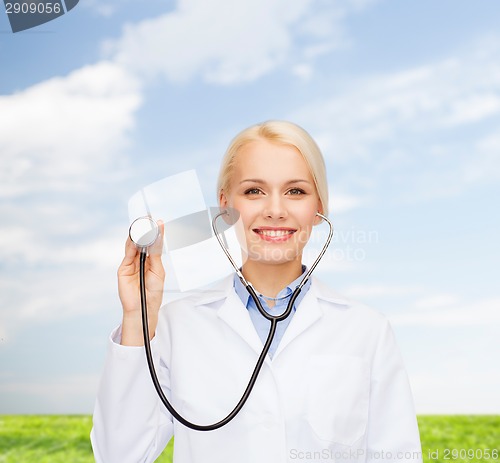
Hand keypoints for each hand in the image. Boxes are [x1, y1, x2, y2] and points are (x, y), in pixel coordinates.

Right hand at [118, 220, 164, 344]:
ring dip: (138, 234)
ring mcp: (130, 263)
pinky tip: (138, 237)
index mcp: (150, 260)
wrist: (144, 308)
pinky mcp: (123, 268)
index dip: (155, 232)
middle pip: (142, 241)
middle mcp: (140, 259)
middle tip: (150, 218)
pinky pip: (128, 253)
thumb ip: (155, 255)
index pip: (152, 242)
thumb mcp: (158, 271)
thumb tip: (156, 237)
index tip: (159, 221)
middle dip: (145, 229)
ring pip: (133, 245)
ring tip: (144, 224)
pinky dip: (132, 244)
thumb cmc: (152, 293)